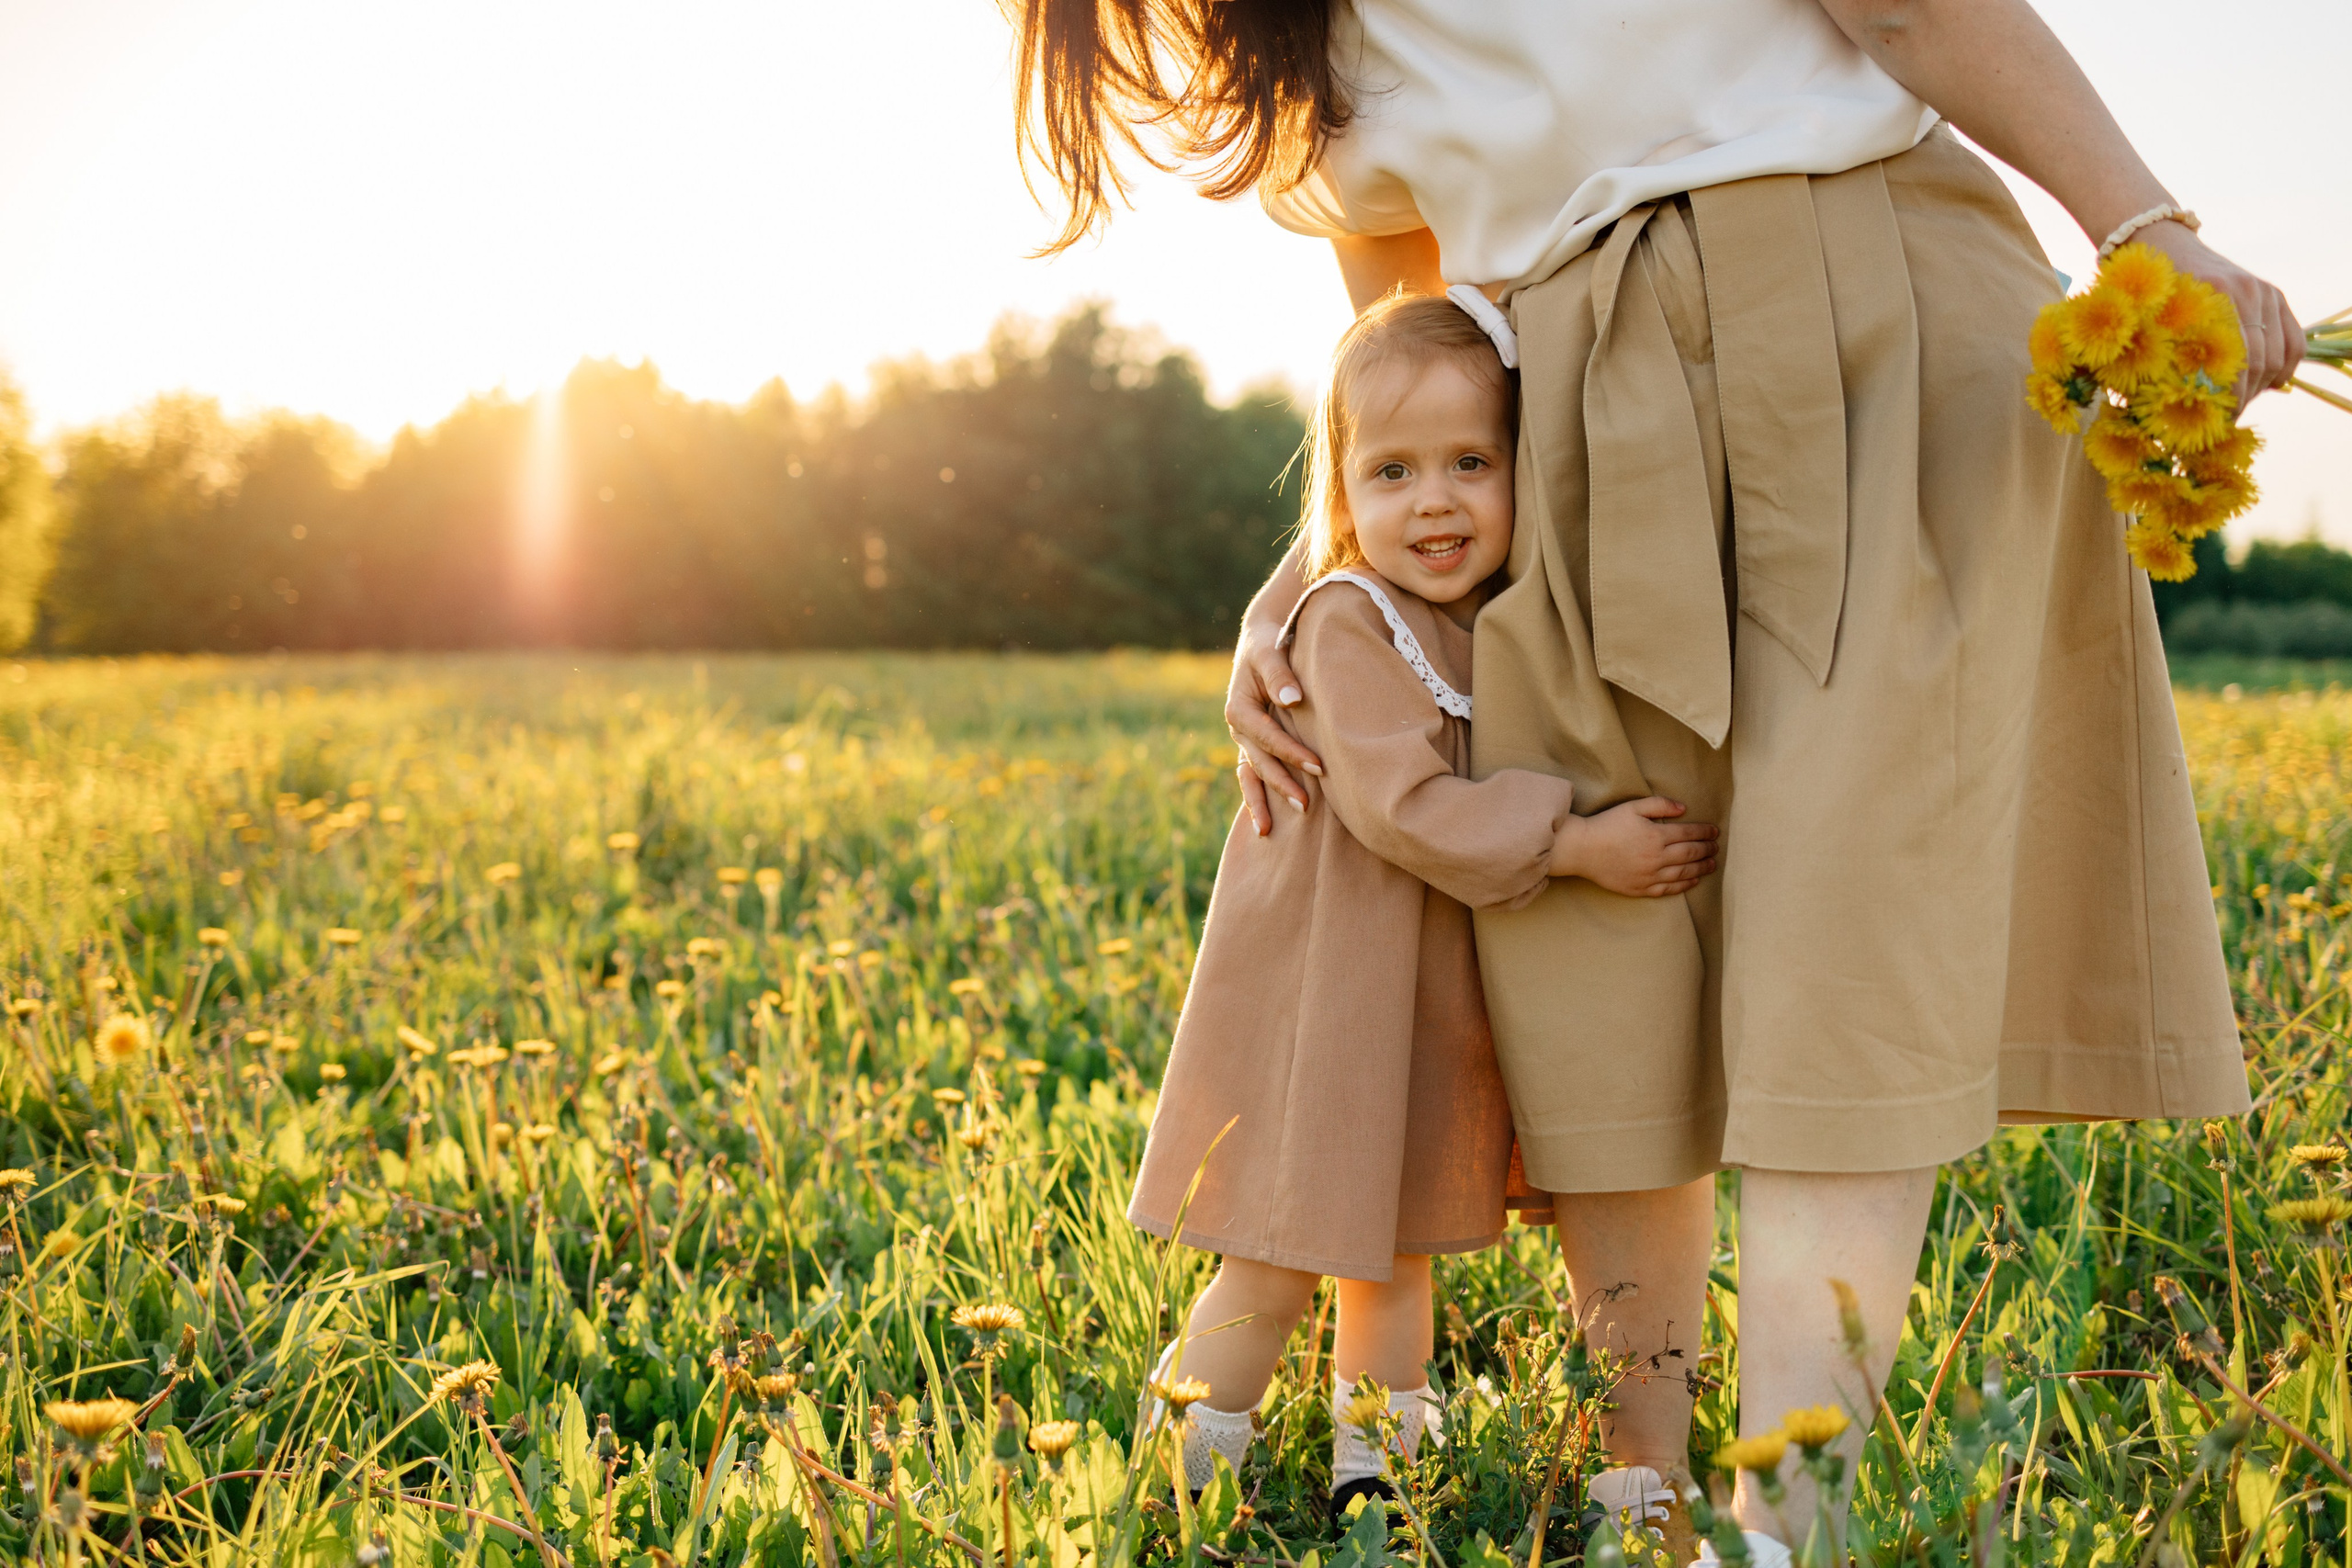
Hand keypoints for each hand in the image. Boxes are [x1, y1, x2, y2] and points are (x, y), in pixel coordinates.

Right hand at [1225, 613, 1324, 836]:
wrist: (1261, 639)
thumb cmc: (1269, 644)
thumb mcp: (1269, 652)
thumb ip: (1279, 675)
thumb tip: (1292, 700)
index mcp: (1239, 708)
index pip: (1267, 736)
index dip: (1291, 753)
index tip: (1319, 766)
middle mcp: (1238, 728)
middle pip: (1259, 762)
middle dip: (1281, 784)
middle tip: (1306, 805)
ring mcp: (1244, 739)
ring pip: (1251, 775)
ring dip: (1262, 800)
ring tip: (1270, 830)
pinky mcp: (1253, 744)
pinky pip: (1251, 776)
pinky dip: (1255, 799)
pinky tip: (1264, 826)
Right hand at [1549, 796, 1719, 897]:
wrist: (1582, 850)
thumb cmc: (1606, 825)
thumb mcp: (1632, 807)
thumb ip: (1660, 805)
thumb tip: (1684, 809)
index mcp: (1656, 835)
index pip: (1689, 833)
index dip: (1705, 832)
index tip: (1715, 832)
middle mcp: (1656, 857)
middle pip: (1691, 853)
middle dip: (1707, 849)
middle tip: (1716, 847)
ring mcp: (1649, 875)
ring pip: (1684, 873)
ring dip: (1701, 868)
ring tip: (1712, 864)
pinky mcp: (1641, 888)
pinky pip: (1668, 889)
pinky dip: (1684, 885)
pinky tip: (1693, 880)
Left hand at [2134, 221, 2303, 406]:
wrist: (2160, 244)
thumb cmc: (2143, 294)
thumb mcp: (2145, 326)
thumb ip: (2159, 361)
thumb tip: (2174, 410)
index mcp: (2208, 299)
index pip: (2231, 364)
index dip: (2226, 400)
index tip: (2213, 423)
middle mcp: (2242, 291)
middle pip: (2258, 363)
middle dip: (2242, 398)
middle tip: (2224, 420)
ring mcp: (2261, 290)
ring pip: (2278, 355)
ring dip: (2260, 387)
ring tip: (2239, 404)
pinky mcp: (2272, 292)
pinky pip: (2293, 340)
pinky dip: (2284, 367)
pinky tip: (2267, 384)